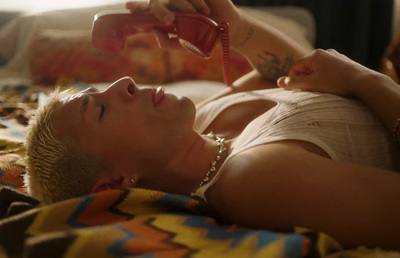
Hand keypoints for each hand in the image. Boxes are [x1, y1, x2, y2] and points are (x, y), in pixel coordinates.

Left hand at [125, 0, 241, 49]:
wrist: (228, 29)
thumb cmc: (206, 37)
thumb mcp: (186, 46)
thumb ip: (168, 43)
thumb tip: (153, 31)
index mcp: (168, 16)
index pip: (148, 9)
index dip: (138, 6)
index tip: (130, 8)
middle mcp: (173, 3)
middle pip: (157, 0)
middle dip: (159, 9)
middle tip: (169, 19)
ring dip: (184, 7)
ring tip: (198, 17)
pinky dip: (195, 0)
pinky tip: (204, 11)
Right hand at [277, 49, 379, 96]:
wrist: (364, 82)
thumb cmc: (337, 82)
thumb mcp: (312, 84)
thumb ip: (294, 83)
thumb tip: (279, 82)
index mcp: (314, 55)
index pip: (295, 67)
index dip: (291, 79)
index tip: (293, 90)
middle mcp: (324, 52)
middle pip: (306, 67)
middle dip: (304, 79)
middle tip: (307, 91)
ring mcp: (335, 56)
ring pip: (317, 69)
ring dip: (314, 79)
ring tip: (320, 89)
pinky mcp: (343, 62)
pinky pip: (328, 70)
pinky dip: (325, 77)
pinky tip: (331, 86)